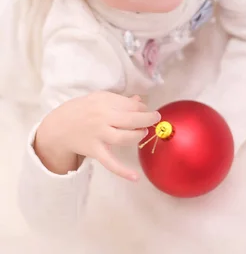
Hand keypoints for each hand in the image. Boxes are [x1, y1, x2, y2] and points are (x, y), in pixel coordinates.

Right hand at [34, 92, 160, 180]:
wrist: (58, 127)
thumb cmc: (81, 110)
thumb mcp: (99, 99)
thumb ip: (119, 100)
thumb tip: (140, 101)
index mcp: (105, 102)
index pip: (131, 105)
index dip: (142, 108)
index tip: (146, 110)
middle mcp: (103, 118)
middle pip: (131, 119)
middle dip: (147, 119)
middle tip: (155, 119)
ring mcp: (99, 135)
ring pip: (124, 138)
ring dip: (138, 136)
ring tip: (143, 133)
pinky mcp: (95, 151)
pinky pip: (110, 162)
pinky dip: (123, 171)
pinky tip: (135, 177)